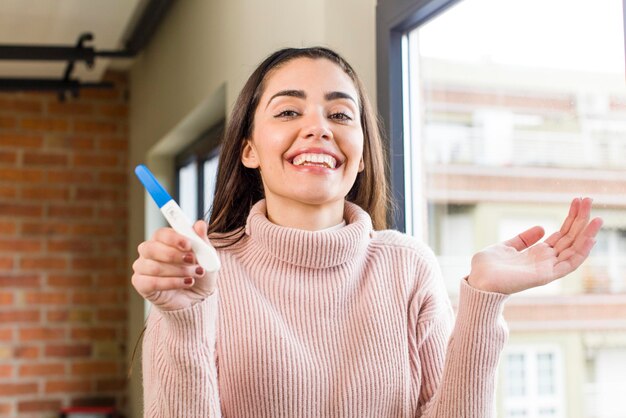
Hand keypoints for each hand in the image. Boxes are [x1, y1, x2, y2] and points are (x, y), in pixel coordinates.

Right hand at [132, 220, 216, 310]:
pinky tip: (187, 283)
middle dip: (174, 256)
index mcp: (162, 239)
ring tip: (196, 274)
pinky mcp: (141, 284)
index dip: (174, 238)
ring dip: (179, 271)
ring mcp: (142, 267)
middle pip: (151, 248)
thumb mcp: (206, 255)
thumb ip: (202, 240)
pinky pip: (152, 282)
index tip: (188, 244)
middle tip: (193, 261)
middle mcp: (148, 250)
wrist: (197, 296)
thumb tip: (200, 224)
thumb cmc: (198, 271)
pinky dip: (172, 283)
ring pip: (154, 267)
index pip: (161, 233)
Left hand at [467, 197, 602, 294]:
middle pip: (570, 238)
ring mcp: (547, 268)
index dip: (570, 218)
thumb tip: (542, 227)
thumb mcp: (507, 247)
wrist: (478, 281)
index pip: (561, 234)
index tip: (578, 201)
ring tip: (597, 217)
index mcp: (537, 254)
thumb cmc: (488, 267)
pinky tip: (590, 237)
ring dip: (587, 234)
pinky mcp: (546, 276)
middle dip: (580, 220)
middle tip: (589, 199)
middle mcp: (546, 261)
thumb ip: (524, 239)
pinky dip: (581, 251)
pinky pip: (569, 264)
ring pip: (574, 250)